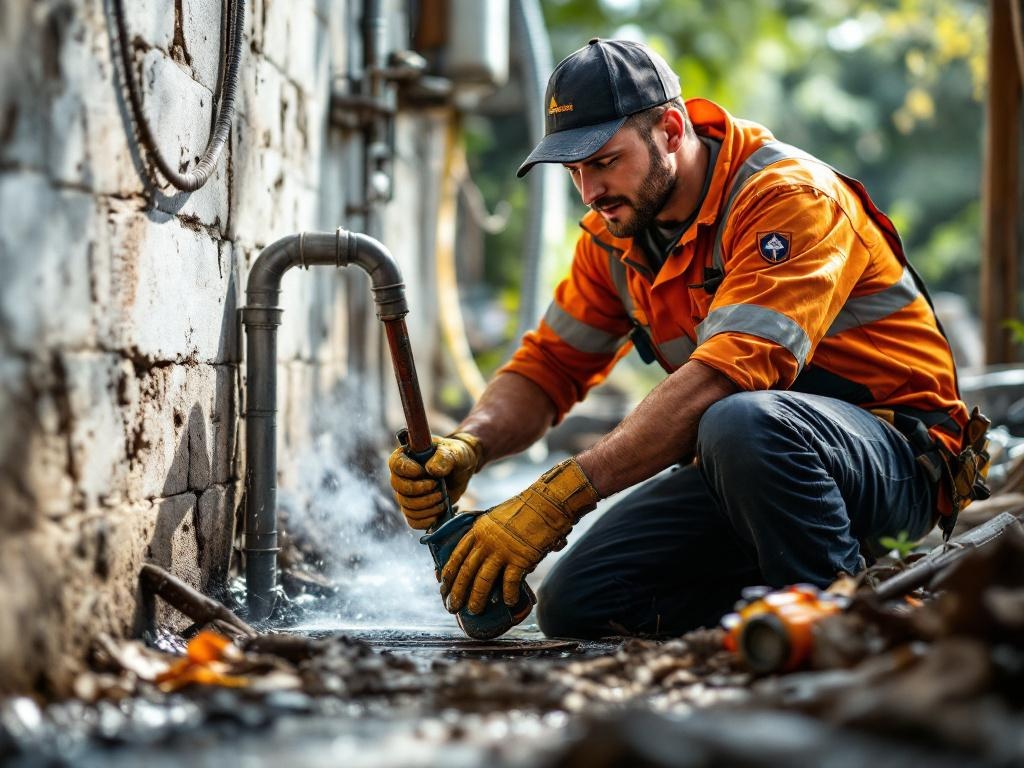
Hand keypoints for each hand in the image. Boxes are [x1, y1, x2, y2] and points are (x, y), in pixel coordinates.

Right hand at [389, 432, 481, 528]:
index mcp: (407, 456)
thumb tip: (432, 470)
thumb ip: (444, 458)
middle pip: (399, 488)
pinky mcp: (416, 509)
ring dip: (427, 505)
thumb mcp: (455, 453)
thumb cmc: (456, 457)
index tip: (423, 471)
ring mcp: (408, 494)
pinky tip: (439, 512)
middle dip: (420, 490)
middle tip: (438, 486)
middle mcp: (403, 476)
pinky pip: (413, 521)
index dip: (406, 470)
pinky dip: (426, 520)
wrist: (463, 471)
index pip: (395, 463)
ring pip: (406, 506)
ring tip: (443, 497)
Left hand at [440, 458, 599, 614]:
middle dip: (457, 592)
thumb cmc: (523, 510)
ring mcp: (502, 551)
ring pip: (483, 580)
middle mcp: (486, 541)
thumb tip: (483, 558)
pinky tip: (509, 602)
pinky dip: (508, 595)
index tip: (442, 586)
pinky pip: (509, 582)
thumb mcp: (496, 518)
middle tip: (452, 607)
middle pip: (466, 571)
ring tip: (474, 610)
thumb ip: (487, 535)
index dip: (448, 574)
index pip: (457, 555)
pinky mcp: (520, 558)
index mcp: (477, 530)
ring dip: (476, 598)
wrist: (546, 503)